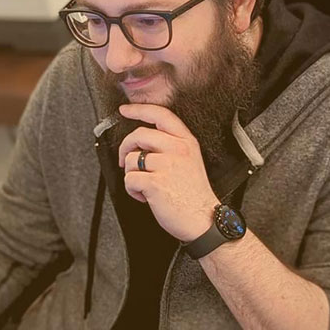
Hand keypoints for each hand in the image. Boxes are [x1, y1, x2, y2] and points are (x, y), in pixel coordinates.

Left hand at [117, 103, 217, 241]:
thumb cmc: (194, 195)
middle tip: (125, 161)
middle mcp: (177, 150)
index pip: (160, 115)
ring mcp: (166, 166)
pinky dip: (132, 190)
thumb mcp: (190, 161)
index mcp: (186, 142)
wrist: (204, 220)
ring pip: (131, 160)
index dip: (138, 109)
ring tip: (145, 186)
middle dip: (125, 148)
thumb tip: (141, 142)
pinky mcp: (156, 183)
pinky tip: (145, 196)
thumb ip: (170, 146)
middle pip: (139, 134)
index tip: (124, 110)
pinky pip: (130, 179)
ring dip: (131, 174)